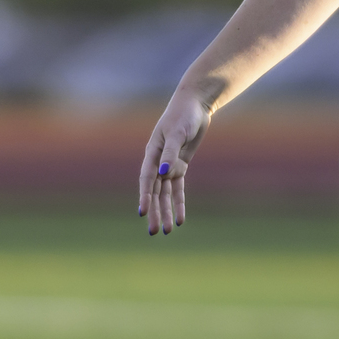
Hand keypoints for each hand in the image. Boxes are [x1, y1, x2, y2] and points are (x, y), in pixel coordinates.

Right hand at [138, 88, 210, 235]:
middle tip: (155, 232)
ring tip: (168, 231)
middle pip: (155, 192)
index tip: (142, 213)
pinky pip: (178, 189)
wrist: (195, 106)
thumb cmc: (183, 116)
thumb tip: (164, 174)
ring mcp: (169, 165)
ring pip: (166, 194)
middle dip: (155, 212)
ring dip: (167, 211)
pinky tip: (181, 218)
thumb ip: (170, 154)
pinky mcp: (180, 166)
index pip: (146, 179)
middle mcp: (157, 162)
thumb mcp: (177, 133)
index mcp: (151, 154)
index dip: (145, 196)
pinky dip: (179, 203)